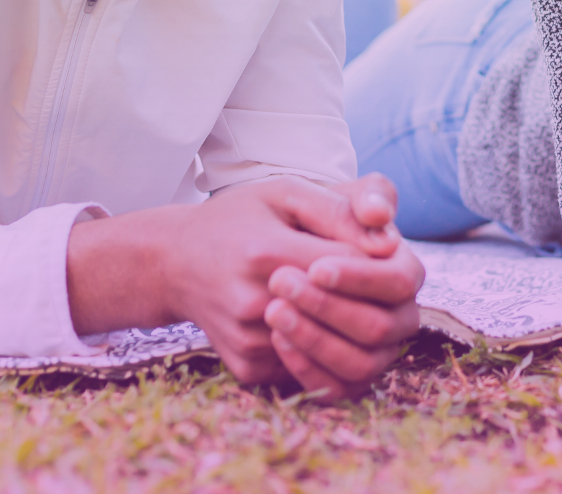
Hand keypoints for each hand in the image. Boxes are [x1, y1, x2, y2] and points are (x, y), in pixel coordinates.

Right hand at [66, 176, 420, 395]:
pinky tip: (320, 323)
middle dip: (376, 299)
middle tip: (379, 283)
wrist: (174, 263)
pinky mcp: (248, 368)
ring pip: (337, 350)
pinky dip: (326, 349)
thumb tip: (387, 243)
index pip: (351, 267)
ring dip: (355, 326)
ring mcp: (251, 342)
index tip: (379, 250)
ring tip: (352, 300)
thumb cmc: (237, 219)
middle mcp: (255, 304)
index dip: (376, 261)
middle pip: (352, 318)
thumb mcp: (282, 193)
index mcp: (267, 252)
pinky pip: (311, 369)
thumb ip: (337, 210)